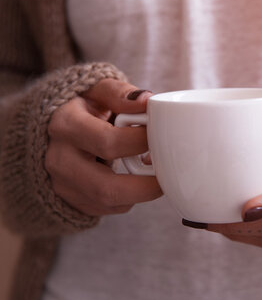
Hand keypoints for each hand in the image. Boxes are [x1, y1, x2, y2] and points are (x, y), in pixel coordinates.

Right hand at [45, 78, 161, 215]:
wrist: (57, 128)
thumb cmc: (84, 107)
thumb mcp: (98, 90)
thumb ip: (120, 93)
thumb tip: (147, 101)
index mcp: (65, 125)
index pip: (107, 141)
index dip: (140, 141)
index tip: (160, 134)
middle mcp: (59, 159)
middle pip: (105, 186)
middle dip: (144, 184)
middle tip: (166, 169)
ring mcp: (62, 184)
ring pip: (107, 203)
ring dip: (139, 193)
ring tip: (154, 173)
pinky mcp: (72, 200)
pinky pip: (107, 209)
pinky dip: (129, 198)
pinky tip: (136, 179)